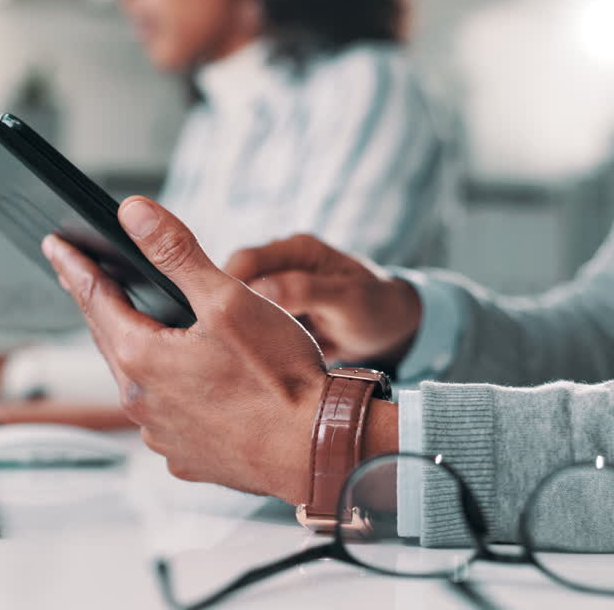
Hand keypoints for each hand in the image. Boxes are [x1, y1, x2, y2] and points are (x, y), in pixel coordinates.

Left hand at [43, 197, 328, 504]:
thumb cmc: (280, 376)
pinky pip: (167, 416)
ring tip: (138, 326)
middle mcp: (141, 403)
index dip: (75, 266)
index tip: (56, 246)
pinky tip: (189, 382)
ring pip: (139, 382)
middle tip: (85, 278)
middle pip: (112, 340)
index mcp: (141, 358)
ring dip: (136, 351)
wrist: (317, 449)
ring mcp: (162, 436)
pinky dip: (170, 392)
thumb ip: (176, 253)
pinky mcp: (189, 457)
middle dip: (100, 306)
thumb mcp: (227, 298)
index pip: (94, 299)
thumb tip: (133, 212)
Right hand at [224, 235, 421, 366]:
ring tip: (235, 359)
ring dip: (236, 330)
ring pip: (237, 307)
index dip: (227, 289)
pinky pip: (250, 325)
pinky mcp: (275, 313)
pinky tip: (250, 362)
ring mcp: (276, 289)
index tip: (221, 323)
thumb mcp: (348, 301)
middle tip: (225, 348)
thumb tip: (261, 290)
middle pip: (233, 284)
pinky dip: (248, 341)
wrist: (392, 330)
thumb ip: (307, 292)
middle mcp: (281, 265)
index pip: (244, 261)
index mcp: (297, 250)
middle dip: (227, 314)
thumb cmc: (376, 309)